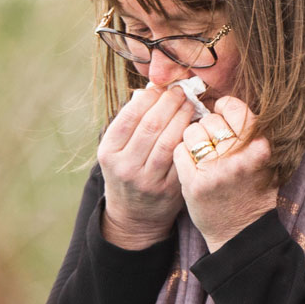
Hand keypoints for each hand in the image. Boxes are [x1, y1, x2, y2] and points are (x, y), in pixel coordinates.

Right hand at [97, 85, 197, 248]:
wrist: (134, 215)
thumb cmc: (127, 171)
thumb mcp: (118, 149)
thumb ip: (131, 122)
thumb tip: (152, 88)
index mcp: (109, 152)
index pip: (130, 116)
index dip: (149, 97)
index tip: (161, 87)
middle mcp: (125, 166)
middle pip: (151, 125)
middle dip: (169, 103)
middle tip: (181, 92)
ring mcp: (147, 180)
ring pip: (169, 140)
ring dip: (183, 117)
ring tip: (190, 104)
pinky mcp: (169, 189)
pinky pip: (182, 157)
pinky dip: (190, 138)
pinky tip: (196, 126)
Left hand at [172, 96, 277, 250]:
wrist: (241, 231)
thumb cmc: (252, 190)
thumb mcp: (263, 159)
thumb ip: (250, 132)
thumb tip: (222, 101)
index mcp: (258, 147)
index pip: (234, 108)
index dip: (224, 108)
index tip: (220, 113)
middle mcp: (237, 157)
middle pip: (210, 120)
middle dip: (207, 127)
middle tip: (212, 142)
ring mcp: (215, 171)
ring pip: (191, 132)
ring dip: (192, 140)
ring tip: (201, 154)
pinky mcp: (194, 184)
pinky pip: (178, 152)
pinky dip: (182, 156)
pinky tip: (192, 167)